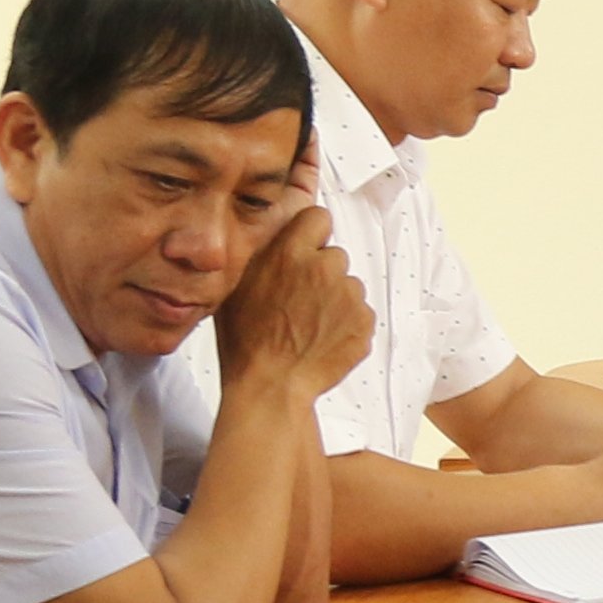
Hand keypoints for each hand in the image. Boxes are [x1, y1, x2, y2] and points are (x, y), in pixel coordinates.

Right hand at [216, 204, 374, 399]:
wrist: (272, 385)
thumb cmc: (247, 342)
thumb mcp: (238, 286)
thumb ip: (264, 254)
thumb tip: (278, 234)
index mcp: (289, 254)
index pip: (319, 217)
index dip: (312, 234)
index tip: (306, 249)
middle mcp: (324, 268)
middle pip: (335, 255)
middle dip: (322, 271)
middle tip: (301, 299)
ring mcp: (349, 295)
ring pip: (348, 285)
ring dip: (335, 299)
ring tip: (309, 324)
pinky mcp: (365, 320)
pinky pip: (359, 312)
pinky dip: (346, 323)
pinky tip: (322, 338)